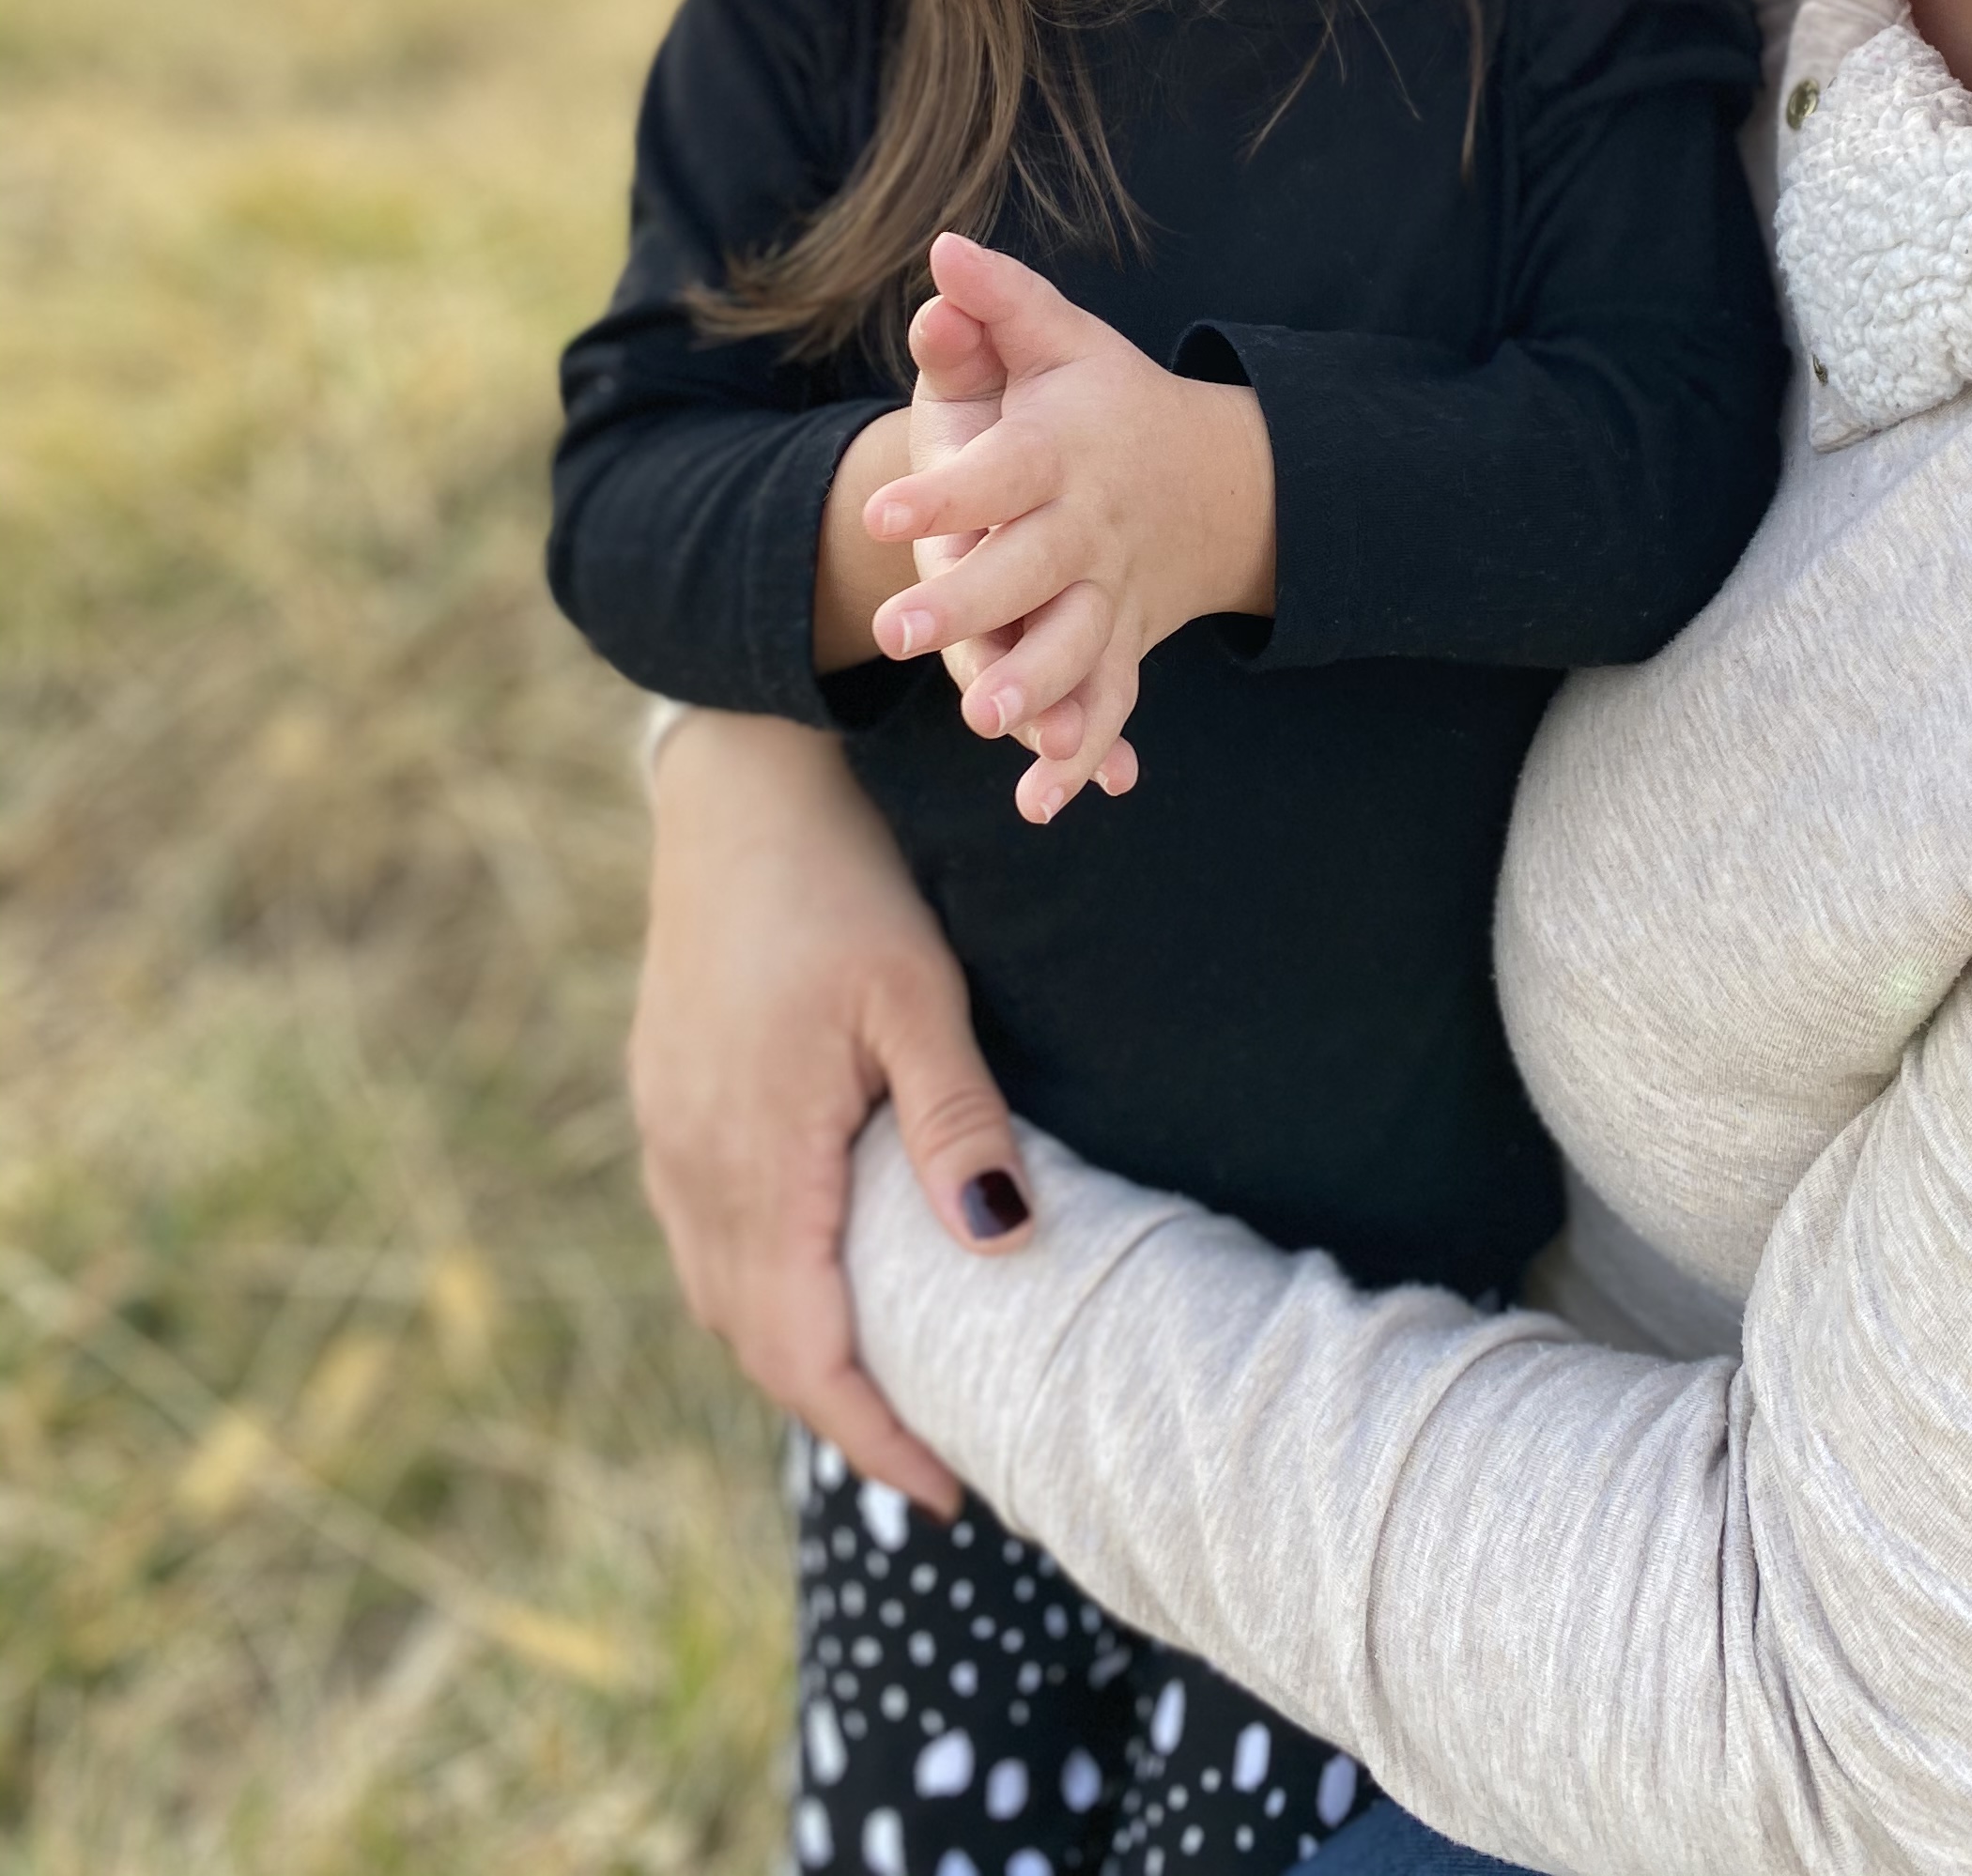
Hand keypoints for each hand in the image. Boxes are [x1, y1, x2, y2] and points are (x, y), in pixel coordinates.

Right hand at [630, 709, 1036, 1516]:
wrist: (737, 786)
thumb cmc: (843, 878)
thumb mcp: (918, 995)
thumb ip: (956, 1123)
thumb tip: (1004, 1249)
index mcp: (756, 1156)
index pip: (806, 1351)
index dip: (875, 1434)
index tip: (949, 1490)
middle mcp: (692, 1166)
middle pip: (758, 1341)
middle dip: (841, 1412)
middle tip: (936, 1459)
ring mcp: (666, 1133)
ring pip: (721, 1294)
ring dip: (795, 1353)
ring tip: (884, 1389)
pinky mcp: (663, 1098)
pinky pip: (704, 1237)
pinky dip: (758, 1289)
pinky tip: (812, 1280)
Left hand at [861, 233, 1276, 824]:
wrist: (1210, 477)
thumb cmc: (1105, 401)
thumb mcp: (1059, 342)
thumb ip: (998, 306)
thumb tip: (941, 254)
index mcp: (1062, 454)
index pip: (1000, 469)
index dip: (944, 488)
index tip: (882, 505)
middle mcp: (1088, 530)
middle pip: (1030, 570)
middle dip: (967, 603)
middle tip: (897, 631)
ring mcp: (1111, 596)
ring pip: (1077, 648)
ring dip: (1036, 686)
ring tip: (985, 718)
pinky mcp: (1121, 648)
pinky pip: (1108, 706)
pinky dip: (1085, 755)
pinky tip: (1045, 799)